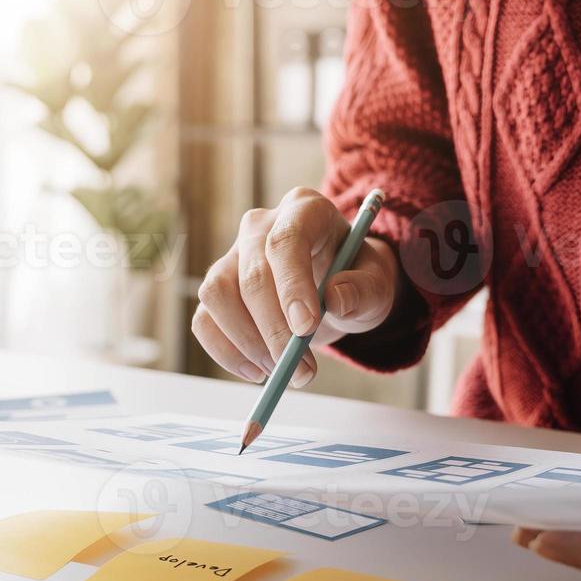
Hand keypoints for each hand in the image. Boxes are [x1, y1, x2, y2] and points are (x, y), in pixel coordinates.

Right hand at [193, 186, 399, 387]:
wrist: (336, 289)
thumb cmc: (355, 278)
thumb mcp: (376, 282)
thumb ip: (364, 289)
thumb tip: (335, 300)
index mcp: (304, 210)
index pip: (285, 241)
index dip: (291, 285)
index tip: (306, 328)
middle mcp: (259, 227)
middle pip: (252, 275)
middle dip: (274, 330)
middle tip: (300, 370)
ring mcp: (232, 256)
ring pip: (217, 295)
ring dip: (246, 343)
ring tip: (281, 370)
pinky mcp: (216, 290)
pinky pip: (204, 321)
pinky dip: (226, 353)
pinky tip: (257, 371)